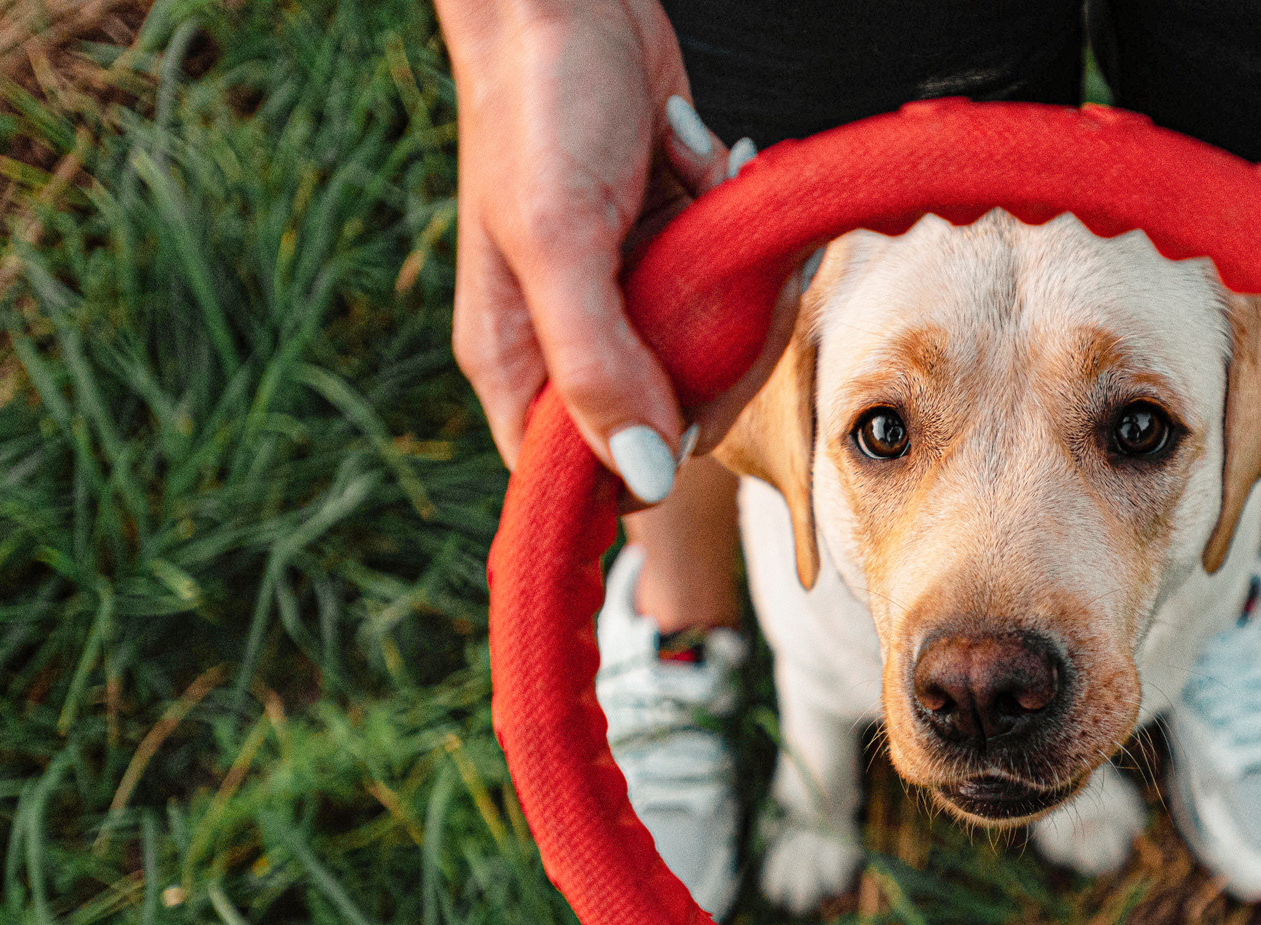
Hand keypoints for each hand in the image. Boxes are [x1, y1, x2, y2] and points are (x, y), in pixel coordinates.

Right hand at [436, 0, 802, 503]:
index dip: (642, 472)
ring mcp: (626, 301)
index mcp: (517, 362)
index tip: (690, 417)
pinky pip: (732, 288)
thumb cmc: (538, 107)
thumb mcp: (559, 242)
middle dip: (721, 357)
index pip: (579, 481)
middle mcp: (571, 344)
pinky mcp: (671, 255)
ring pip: (719, 356)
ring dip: (742, 289)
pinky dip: (739, 238)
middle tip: (726, 287)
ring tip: (719, 208)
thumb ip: (597, 366)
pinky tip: (710, 175)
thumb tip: (643, 475)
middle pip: (673, 423)